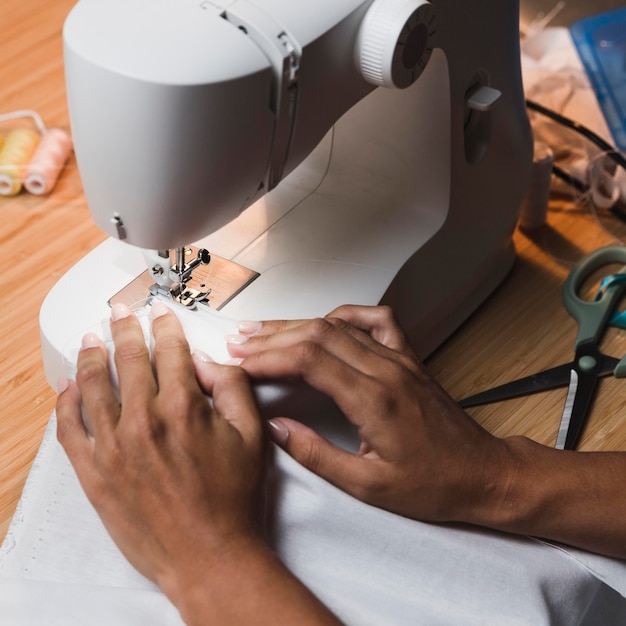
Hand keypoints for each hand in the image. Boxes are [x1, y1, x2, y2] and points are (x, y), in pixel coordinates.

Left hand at [56, 302, 266, 598]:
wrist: (209, 554)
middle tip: (121, 313)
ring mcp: (114, 447)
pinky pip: (70, 429)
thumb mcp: (251, 435)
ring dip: (92, 355)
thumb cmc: (231, 499)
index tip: (160, 315)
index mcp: (183, 407)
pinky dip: (66, 402)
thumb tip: (208, 362)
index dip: (165, 326)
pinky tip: (68, 386)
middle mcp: (144, 421)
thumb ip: (232, 387)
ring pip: (94, 385)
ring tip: (92, 337)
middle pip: (130, 359)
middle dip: (126, 328)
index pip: (169, 350)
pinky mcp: (95, 473)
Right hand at [227, 305, 512, 524]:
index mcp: (375, 400)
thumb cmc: (433, 484)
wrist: (481, 473)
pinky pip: (376, 320)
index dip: (269, 356)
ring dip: (297, 325)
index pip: (309, 360)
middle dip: (272, 336)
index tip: (241, 362)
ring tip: (263, 330)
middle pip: (318, 335)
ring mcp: (399, 359)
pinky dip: (345, 314)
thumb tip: (277, 429)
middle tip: (239, 342)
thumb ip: (317, 454)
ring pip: (339, 326)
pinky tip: (326, 320)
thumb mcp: (368, 485)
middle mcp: (387, 370)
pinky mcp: (408, 358)